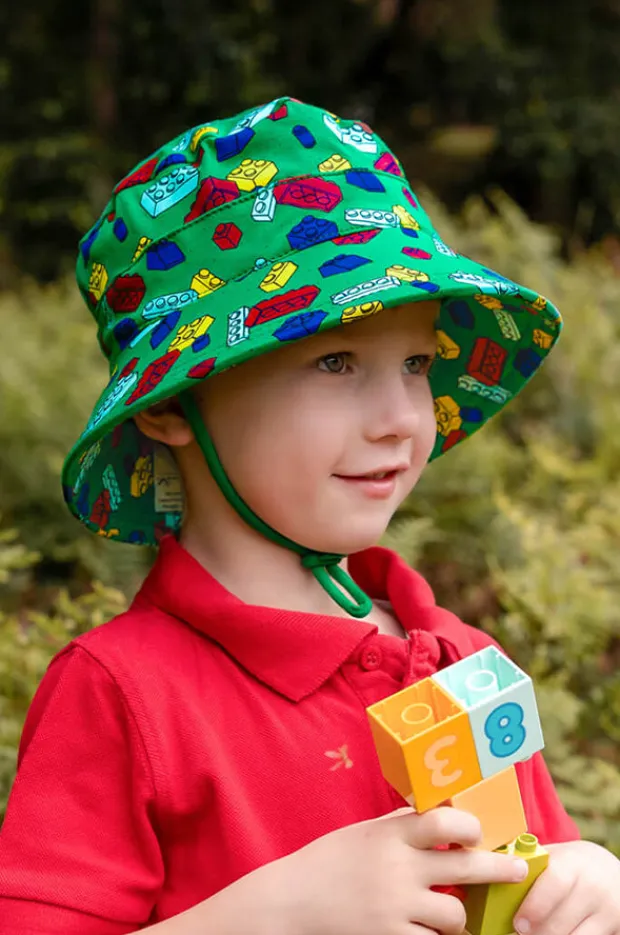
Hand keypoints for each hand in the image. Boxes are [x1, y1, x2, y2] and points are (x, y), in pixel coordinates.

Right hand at [270, 806, 529, 934]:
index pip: (443, 821)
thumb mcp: (363, 834)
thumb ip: (398, 825)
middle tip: (517, 869)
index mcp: (390, 835)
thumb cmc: (327, 862)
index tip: (480, 832)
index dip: (470, 825)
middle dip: (498, 868)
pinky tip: (430, 934)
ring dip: (459, 917)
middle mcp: (397, 868)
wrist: (289, 903)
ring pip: (456, 915)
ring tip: (452, 916)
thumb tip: (437, 813)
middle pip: (465, 865)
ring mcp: (395, 907)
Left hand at [514, 840, 619, 934]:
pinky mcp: (616, 928)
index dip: (534, 907)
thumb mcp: (555, 858)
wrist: (613, 874)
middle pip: (561, 921)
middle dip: (538, 933)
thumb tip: (492, 874)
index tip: (518, 924)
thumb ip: (530, 865)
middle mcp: (593, 887)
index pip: (554, 884)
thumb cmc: (572, 867)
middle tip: (521, 934)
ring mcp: (607, 911)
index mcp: (572, 862)